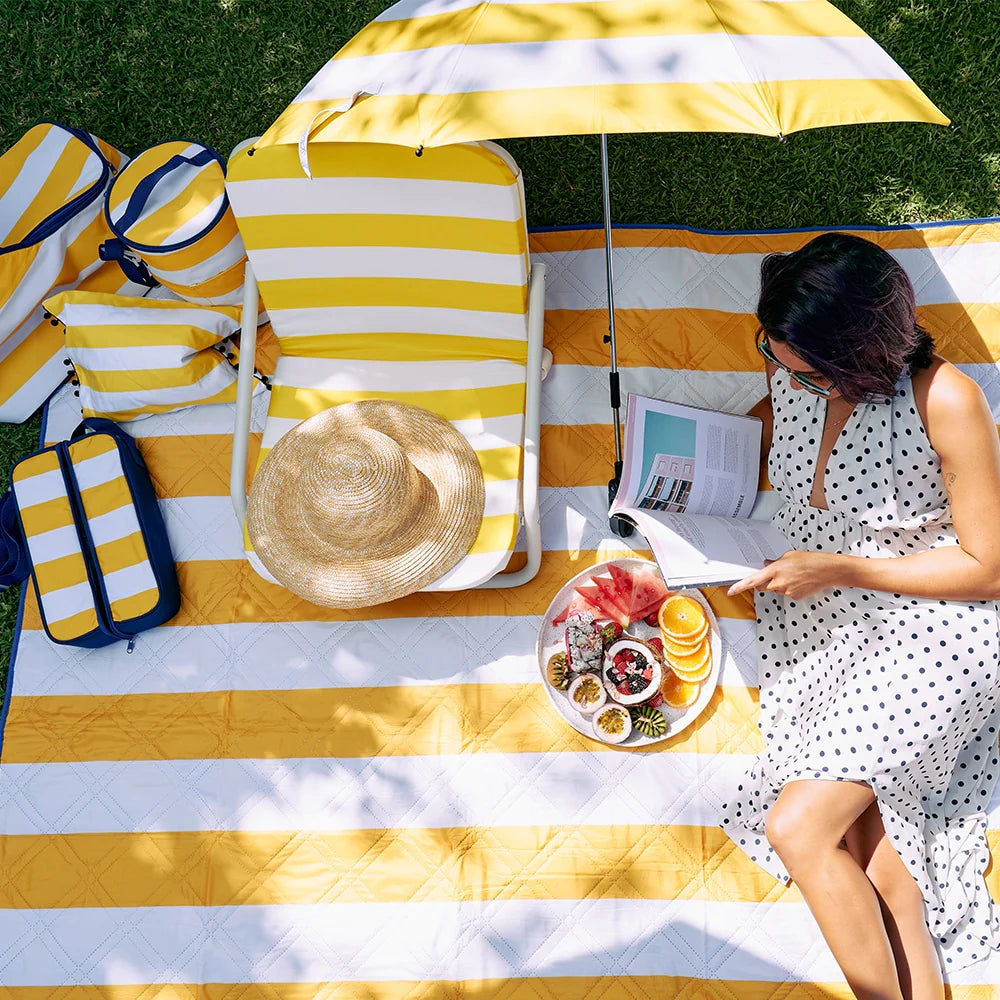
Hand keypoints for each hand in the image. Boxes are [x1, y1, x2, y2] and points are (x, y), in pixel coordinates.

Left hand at [727, 550, 844, 599]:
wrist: (827, 570)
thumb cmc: (810, 561)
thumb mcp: (788, 556)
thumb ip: (774, 562)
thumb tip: (766, 565)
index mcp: (775, 570)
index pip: (752, 581)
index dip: (739, 587)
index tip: (731, 591)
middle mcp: (779, 583)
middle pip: (763, 587)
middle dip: (765, 582)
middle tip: (776, 574)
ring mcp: (787, 591)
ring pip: (776, 590)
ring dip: (779, 584)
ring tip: (793, 575)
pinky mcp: (794, 597)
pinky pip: (786, 594)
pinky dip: (789, 588)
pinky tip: (799, 581)